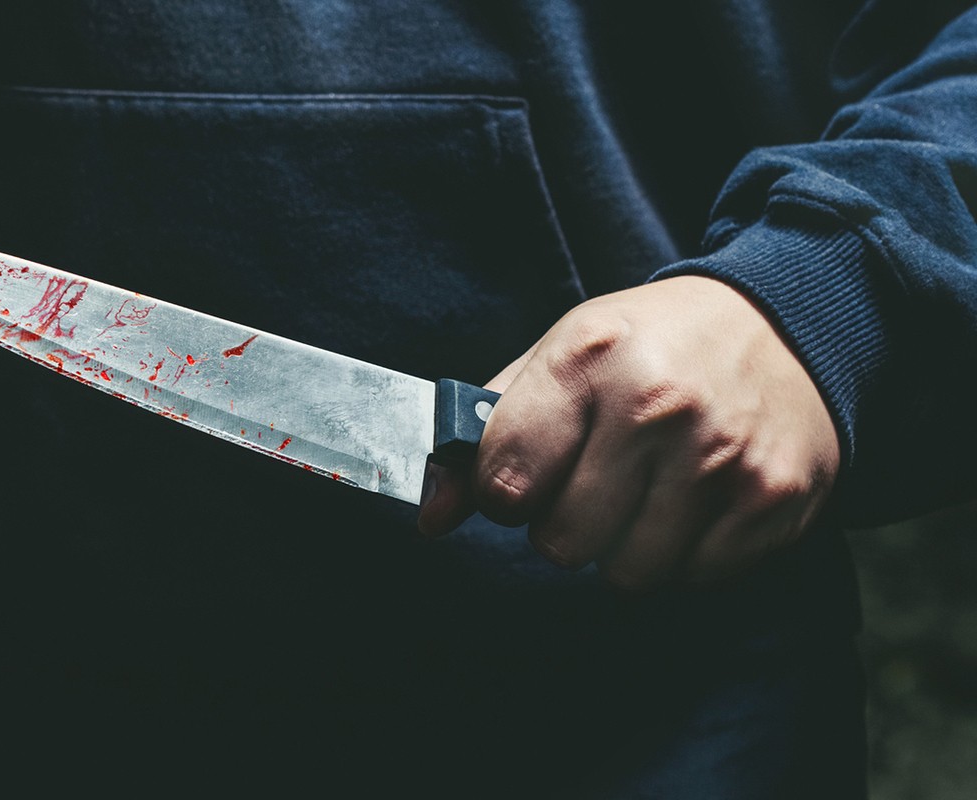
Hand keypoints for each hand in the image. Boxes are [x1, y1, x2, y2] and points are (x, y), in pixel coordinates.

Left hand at [418, 276, 839, 589]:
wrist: (787, 323)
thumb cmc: (653, 344)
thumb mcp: (560, 355)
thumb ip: (485, 433)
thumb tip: (432, 514)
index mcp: (588, 358)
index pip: (505, 480)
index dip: (503, 492)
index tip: (522, 479)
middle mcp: (656, 407)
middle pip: (562, 541)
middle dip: (564, 525)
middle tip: (593, 484)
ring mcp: (721, 456)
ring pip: (628, 572)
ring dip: (624, 546)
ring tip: (646, 491)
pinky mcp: (772, 499)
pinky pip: (692, 577)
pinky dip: (684, 553)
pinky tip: (695, 500)